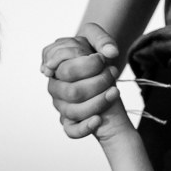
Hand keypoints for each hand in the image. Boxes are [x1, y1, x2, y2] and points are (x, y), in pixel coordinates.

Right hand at [40, 23, 124, 138]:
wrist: (105, 77)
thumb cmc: (96, 54)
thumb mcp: (98, 39)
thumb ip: (102, 39)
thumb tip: (110, 53)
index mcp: (55, 65)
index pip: (62, 67)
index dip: (85, 64)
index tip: (102, 60)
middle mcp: (55, 86)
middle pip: (71, 91)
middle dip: (97, 82)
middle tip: (113, 73)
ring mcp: (61, 105)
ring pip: (73, 111)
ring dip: (98, 102)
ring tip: (115, 91)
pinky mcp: (69, 121)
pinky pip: (71, 131)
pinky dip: (85, 127)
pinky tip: (99, 119)